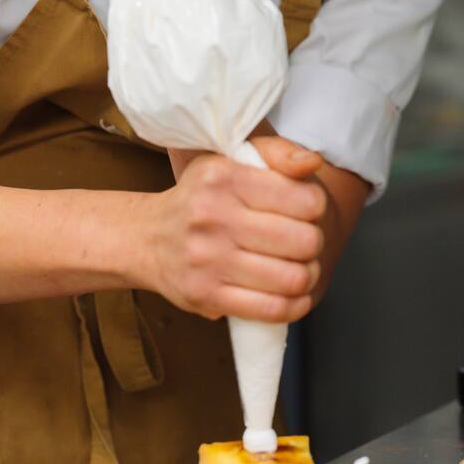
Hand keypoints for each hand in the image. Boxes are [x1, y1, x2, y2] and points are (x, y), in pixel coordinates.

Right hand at [137, 138, 326, 321]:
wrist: (146, 238)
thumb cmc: (201, 196)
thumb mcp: (231, 160)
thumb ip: (278, 153)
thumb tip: (314, 162)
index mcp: (224, 177)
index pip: (305, 199)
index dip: (317, 207)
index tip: (306, 210)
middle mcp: (213, 216)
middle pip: (304, 241)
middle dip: (315, 243)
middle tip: (306, 242)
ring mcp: (208, 260)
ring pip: (293, 278)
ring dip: (308, 276)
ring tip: (302, 268)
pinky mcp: (206, 296)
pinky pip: (272, 309)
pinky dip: (295, 305)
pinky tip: (293, 294)